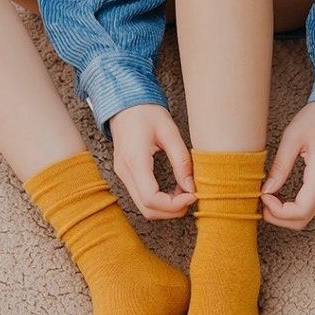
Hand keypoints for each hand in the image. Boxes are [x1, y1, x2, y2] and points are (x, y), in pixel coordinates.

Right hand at [110, 104, 195, 219]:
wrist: (124, 103)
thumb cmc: (146, 112)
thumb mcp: (170, 131)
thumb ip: (182, 161)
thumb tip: (191, 187)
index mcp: (135, 159)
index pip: (151, 198)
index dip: (174, 204)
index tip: (192, 195)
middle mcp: (125, 171)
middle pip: (147, 209)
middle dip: (172, 210)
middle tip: (191, 196)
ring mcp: (122, 175)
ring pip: (144, 207)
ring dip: (167, 208)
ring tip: (184, 192)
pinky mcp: (125, 176)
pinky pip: (142, 198)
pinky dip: (160, 201)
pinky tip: (174, 190)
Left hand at [261, 102, 314, 229]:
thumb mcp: (292, 138)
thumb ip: (280, 167)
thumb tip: (266, 190)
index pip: (301, 211)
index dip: (278, 211)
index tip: (264, 195)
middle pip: (303, 220)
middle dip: (278, 218)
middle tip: (261, 202)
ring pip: (305, 216)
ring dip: (283, 214)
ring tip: (267, 198)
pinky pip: (308, 205)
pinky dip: (291, 207)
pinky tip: (277, 196)